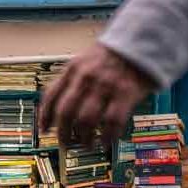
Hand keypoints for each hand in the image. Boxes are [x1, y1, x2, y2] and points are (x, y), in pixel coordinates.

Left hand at [38, 42, 153, 145]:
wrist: (143, 42)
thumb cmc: (116, 55)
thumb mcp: (87, 60)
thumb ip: (75, 80)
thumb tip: (63, 109)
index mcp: (73, 68)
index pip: (51, 96)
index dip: (45, 116)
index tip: (44, 129)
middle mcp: (85, 78)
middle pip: (66, 113)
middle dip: (64, 133)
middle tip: (66, 144)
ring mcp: (105, 86)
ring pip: (86, 121)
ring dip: (84, 138)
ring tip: (87, 145)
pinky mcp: (125, 93)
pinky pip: (112, 122)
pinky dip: (108, 137)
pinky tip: (107, 142)